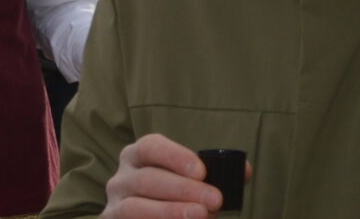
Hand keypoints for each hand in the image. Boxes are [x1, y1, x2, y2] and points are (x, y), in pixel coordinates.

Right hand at [102, 133, 233, 217]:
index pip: (150, 146)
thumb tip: (244, 170)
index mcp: (138, 156)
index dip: (175, 157)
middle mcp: (122, 177)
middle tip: (215, 199)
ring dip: (171, 211)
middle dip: (184, 189)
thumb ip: (214, 177)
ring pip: (137, 206)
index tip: (202, 171)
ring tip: (200, 215)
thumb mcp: (190, 185)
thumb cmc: (171, 200)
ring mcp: (115, 204)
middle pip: (148, 178)